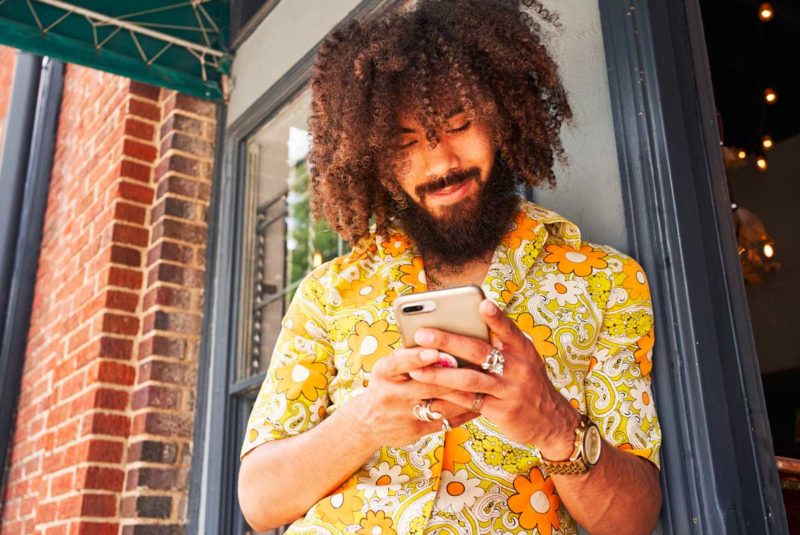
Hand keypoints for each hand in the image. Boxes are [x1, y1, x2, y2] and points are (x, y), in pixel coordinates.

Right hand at [355, 346, 477, 447]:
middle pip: (427, 385)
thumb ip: (409, 354)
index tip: (434, 350)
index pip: (400, 363)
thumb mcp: (388, 366)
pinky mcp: (418, 431)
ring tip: (485, 380)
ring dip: (465, 393)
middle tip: (477, 364)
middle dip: (453, 375)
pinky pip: (447, 420)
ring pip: (442, 405)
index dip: (417, 357)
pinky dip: (466, 410)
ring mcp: (405, 415)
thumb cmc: (387, 383)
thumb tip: (441, 337)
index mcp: (384, 372)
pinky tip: (481, 400)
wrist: (369, 422)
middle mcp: (392, 394)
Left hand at [408, 299, 578, 457]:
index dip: (496, 317)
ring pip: (469, 379)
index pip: (508, 329)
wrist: (551, 421)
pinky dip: (447, 398)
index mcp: (522, 350)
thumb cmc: (528, 382)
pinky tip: (428, 395)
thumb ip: (502, 343)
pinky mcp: (501, 411)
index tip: (482, 303)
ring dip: (440, 374)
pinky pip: (469, 402)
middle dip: (448, 341)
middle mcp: (517, 368)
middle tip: (422, 334)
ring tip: (416, 370)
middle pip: (479, 351)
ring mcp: (509, 390)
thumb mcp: (525, 359)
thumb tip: (470, 320)